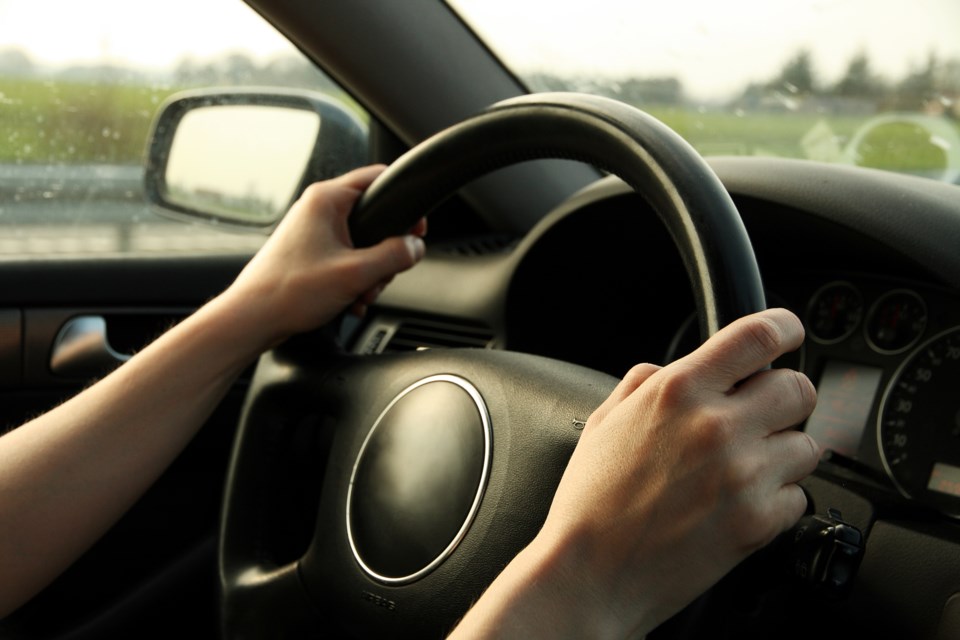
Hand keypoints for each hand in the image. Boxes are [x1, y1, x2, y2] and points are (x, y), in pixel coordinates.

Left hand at [226, 165, 425, 345]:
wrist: (253, 318)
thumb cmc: (289, 291)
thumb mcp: (356, 273)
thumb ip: (394, 256)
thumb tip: (416, 247)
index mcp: (326, 200)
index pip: (378, 178)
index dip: (404, 204)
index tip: (416, 229)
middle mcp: (318, 210)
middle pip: (374, 218)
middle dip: (385, 253)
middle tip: (380, 275)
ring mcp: (313, 232)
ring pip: (362, 244)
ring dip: (370, 272)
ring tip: (360, 293)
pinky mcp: (310, 253)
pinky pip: (347, 259)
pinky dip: (354, 280)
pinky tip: (350, 300)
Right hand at [452, 308, 818, 637]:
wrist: (591, 573)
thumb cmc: (590, 502)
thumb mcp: (603, 422)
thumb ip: (643, 383)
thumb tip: (672, 369)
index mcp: (678, 392)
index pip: (758, 335)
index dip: (784, 328)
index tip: (789, 334)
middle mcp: (717, 426)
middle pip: (799, 387)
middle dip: (784, 399)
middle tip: (762, 416)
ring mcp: (743, 474)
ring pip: (807, 445)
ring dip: (783, 453)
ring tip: (745, 469)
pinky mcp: (759, 521)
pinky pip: (799, 497)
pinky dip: (777, 500)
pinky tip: (739, 504)